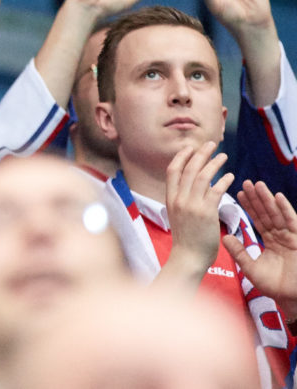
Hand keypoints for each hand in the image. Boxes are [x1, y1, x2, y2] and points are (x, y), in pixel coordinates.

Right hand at [164, 141, 233, 282]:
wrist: (187, 256)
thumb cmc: (185, 238)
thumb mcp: (176, 214)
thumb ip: (181, 199)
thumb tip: (190, 186)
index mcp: (170, 198)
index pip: (173, 170)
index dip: (181, 156)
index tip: (190, 147)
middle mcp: (179, 199)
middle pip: (188, 169)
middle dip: (200, 153)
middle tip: (210, 144)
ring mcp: (191, 205)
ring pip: (202, 176)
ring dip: (214, 163)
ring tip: (223, 155)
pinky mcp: (205, 213)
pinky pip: (215, 191)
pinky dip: (223, 181)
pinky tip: (230, 176)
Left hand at [224, 179, 296, 317]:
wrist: (293, 300)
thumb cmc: (275, 287)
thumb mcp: (251, 268)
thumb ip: (239, 252)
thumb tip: (224, 237)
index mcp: (271, 241)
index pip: (258, 219)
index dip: (249, 207)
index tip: (239, 193)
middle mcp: (282, 237)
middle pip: (267, 213)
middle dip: (257, 198)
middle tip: (246, 182)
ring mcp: (291, 238)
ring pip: (278, 214)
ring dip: (268, 199)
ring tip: (257, 185)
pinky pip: (292, 222)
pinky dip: (285, 209)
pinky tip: (277, 196)